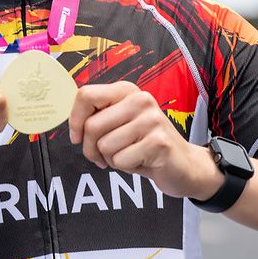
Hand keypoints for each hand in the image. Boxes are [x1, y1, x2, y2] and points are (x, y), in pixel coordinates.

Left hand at [68, 81, 217, 198]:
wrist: (185, 165)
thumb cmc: (145, 145)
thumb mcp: (120, 124)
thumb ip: (99, 117)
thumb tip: (73, 126)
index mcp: (127, 91)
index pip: (86, 95)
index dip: (75, 120)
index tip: (77, 137)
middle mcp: (140, 99)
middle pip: (92, 126)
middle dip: (91, 149)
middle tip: (104, 156)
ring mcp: (151, 119)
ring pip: (105, 145)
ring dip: (111, 159)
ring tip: (130, 155)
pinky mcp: (158, 142)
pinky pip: (121, 160)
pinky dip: (126, 168)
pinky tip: (142, 162)